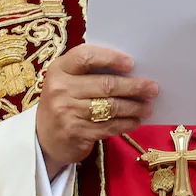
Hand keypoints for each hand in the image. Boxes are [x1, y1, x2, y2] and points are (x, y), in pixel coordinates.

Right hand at [36, 44, 158, 178]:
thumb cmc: (63, 102)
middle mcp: (60, 89)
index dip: (110, 58)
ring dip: (134, 107)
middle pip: (105, 85)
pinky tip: (136, 121)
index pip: (85, 56)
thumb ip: (90, 73)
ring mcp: (68, 113)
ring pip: (111, 107)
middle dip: (133, 86)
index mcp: (59, 69)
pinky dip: (127, 123)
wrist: (43, 139)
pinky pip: (109, 126)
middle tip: (152, 88)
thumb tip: (131, 71)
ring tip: (148, 106)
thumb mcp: (67, 82)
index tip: (131, 63)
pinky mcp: (77, 133)